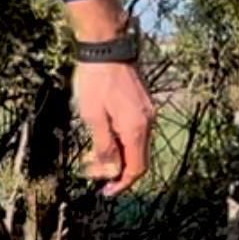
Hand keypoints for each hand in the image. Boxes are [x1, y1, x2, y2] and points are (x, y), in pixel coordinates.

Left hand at [66, 0, 155, 196]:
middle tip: (91, 172)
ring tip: (92, 157)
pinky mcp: (141, 104)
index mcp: (136, 128)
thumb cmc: (96, 80)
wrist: (106, 47)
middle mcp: (147, 122)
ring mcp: (146, 112)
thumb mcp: (92, 117)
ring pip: (135, 145)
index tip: (105, 191)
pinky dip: (120, 141)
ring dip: (116, 156)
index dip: (122, 183)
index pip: (137, 168)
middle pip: (137, 159)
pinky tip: (102, 138)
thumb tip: (110, 171)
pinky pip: (134, 131)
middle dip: (115, 171)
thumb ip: (103, 145)